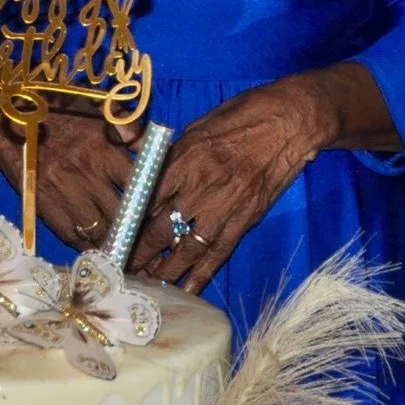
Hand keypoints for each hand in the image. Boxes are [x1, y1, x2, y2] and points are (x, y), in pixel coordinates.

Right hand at [0, 109, 136, 252]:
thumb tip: (149, 145)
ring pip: (99, 229)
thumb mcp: (96, 107)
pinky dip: (86, 243)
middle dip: (134, 224)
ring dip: (112, 238)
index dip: (150, 199)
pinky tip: (94, 243)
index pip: (138, 184)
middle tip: (142, 230)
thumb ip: (127, 125)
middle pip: (122, 213)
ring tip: (121, 242)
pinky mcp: (43, 206)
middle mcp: (86, 173)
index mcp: (103, 148)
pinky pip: (72, 235)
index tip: (155, 207)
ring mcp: (64, 192)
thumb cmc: (56, 109)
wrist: (9, 119)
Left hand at [132, 80, 328, 293]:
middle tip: (123, 268)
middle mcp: (201, 186)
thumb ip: (171, 151)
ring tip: (147, 284)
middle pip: (162, 228)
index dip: (128, 220)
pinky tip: (187, 290)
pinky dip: (202, 274)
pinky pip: (219, 253)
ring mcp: (224, 207)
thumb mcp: (198, 124)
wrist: (290, 121)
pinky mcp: (246, 219)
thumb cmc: (242, 114)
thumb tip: (143, 165)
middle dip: (140, 251)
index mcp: (185, 159)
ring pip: (188, 247)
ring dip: (166, 269)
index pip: (146, 198)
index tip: (114, 236)